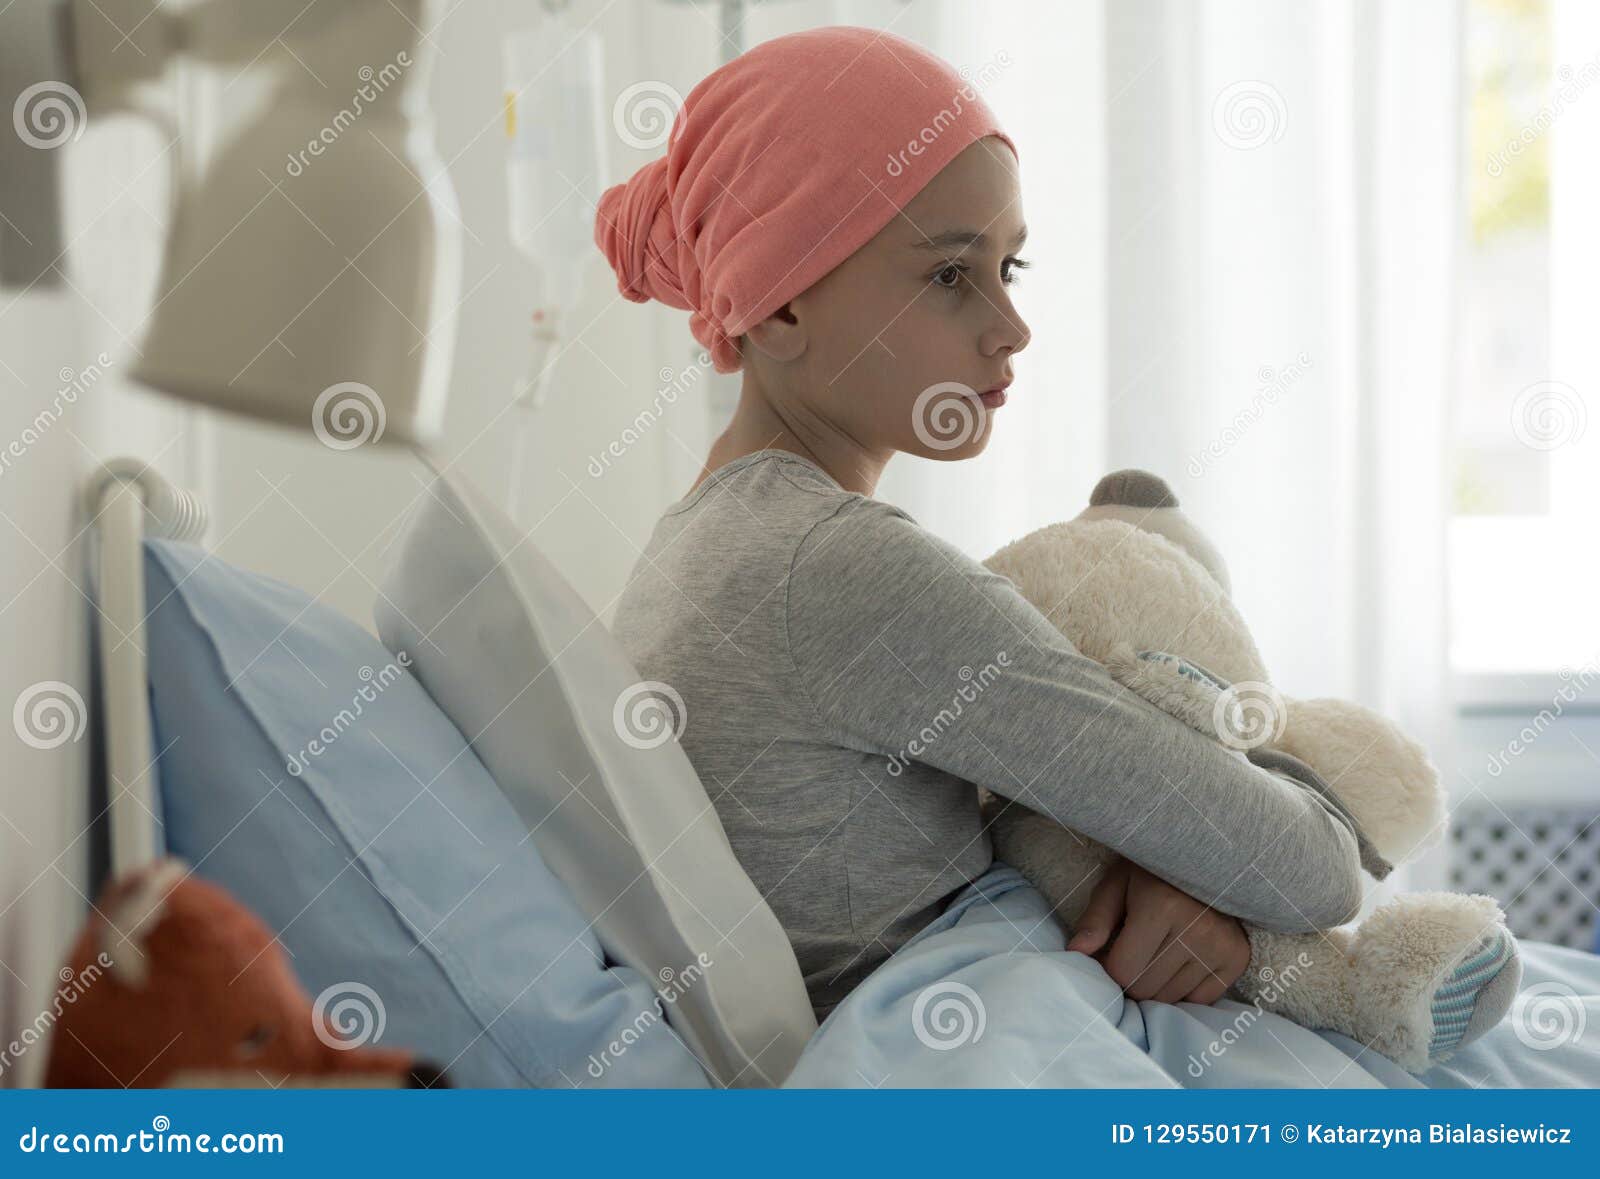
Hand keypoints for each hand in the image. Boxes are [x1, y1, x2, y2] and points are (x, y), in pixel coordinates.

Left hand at [1065, 857, 1249, 1004]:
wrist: (1208, 855)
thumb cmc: (1152, 871)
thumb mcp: (1117, 883)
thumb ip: (1096, 919)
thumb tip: (1076, 952)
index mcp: (1161, 908)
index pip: (1123, 971)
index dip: (1107, 969)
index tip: (1106, 955)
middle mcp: (1197, 930)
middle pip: (1146, 989)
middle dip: (1130, 979)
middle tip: (1130, 955)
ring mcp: (1221, 945)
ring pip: (1171, 998)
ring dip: (1155, 986)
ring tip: (1155, 956)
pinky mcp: (1238, 957)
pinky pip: (1200, 999)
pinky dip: (1183, 989)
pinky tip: (1178, 963)